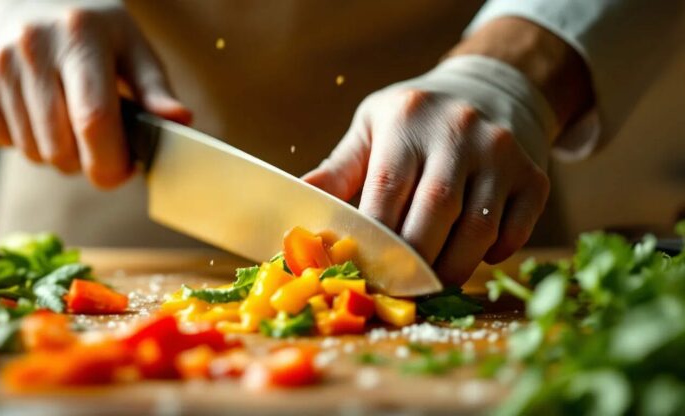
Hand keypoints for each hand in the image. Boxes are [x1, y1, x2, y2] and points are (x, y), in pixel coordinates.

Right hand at [0, 0, 190, 187]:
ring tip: (72, 122)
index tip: (126, 170)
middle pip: (62, 149)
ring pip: (35, 153)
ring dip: (60, 154)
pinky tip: (42, 113)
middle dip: (89, 162)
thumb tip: (180, 121)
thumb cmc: (92, 27)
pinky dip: (29, 142)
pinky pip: (6, 143)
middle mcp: (32, 49)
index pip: (94, 121)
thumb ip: (155, 89)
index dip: (112, 162)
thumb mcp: (132, 46)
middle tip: (102, 142)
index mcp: (81, 39)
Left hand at [304, 58, 551, 285]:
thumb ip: (338, 171)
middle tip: (395, 291)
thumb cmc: (415, 121)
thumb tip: (294, 205)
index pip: (388, 189)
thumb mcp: (372, 130)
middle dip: (412, 262)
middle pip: (436, 212)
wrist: (486, 92)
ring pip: (478, 229)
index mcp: (408, 120)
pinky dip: (493, 255)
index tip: (362, 273)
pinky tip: (472, 257)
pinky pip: (515, 230)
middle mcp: (460, 131)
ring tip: (429, 284)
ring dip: (451, 267)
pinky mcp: (534, 176)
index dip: (375, 239)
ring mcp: (503, 153)